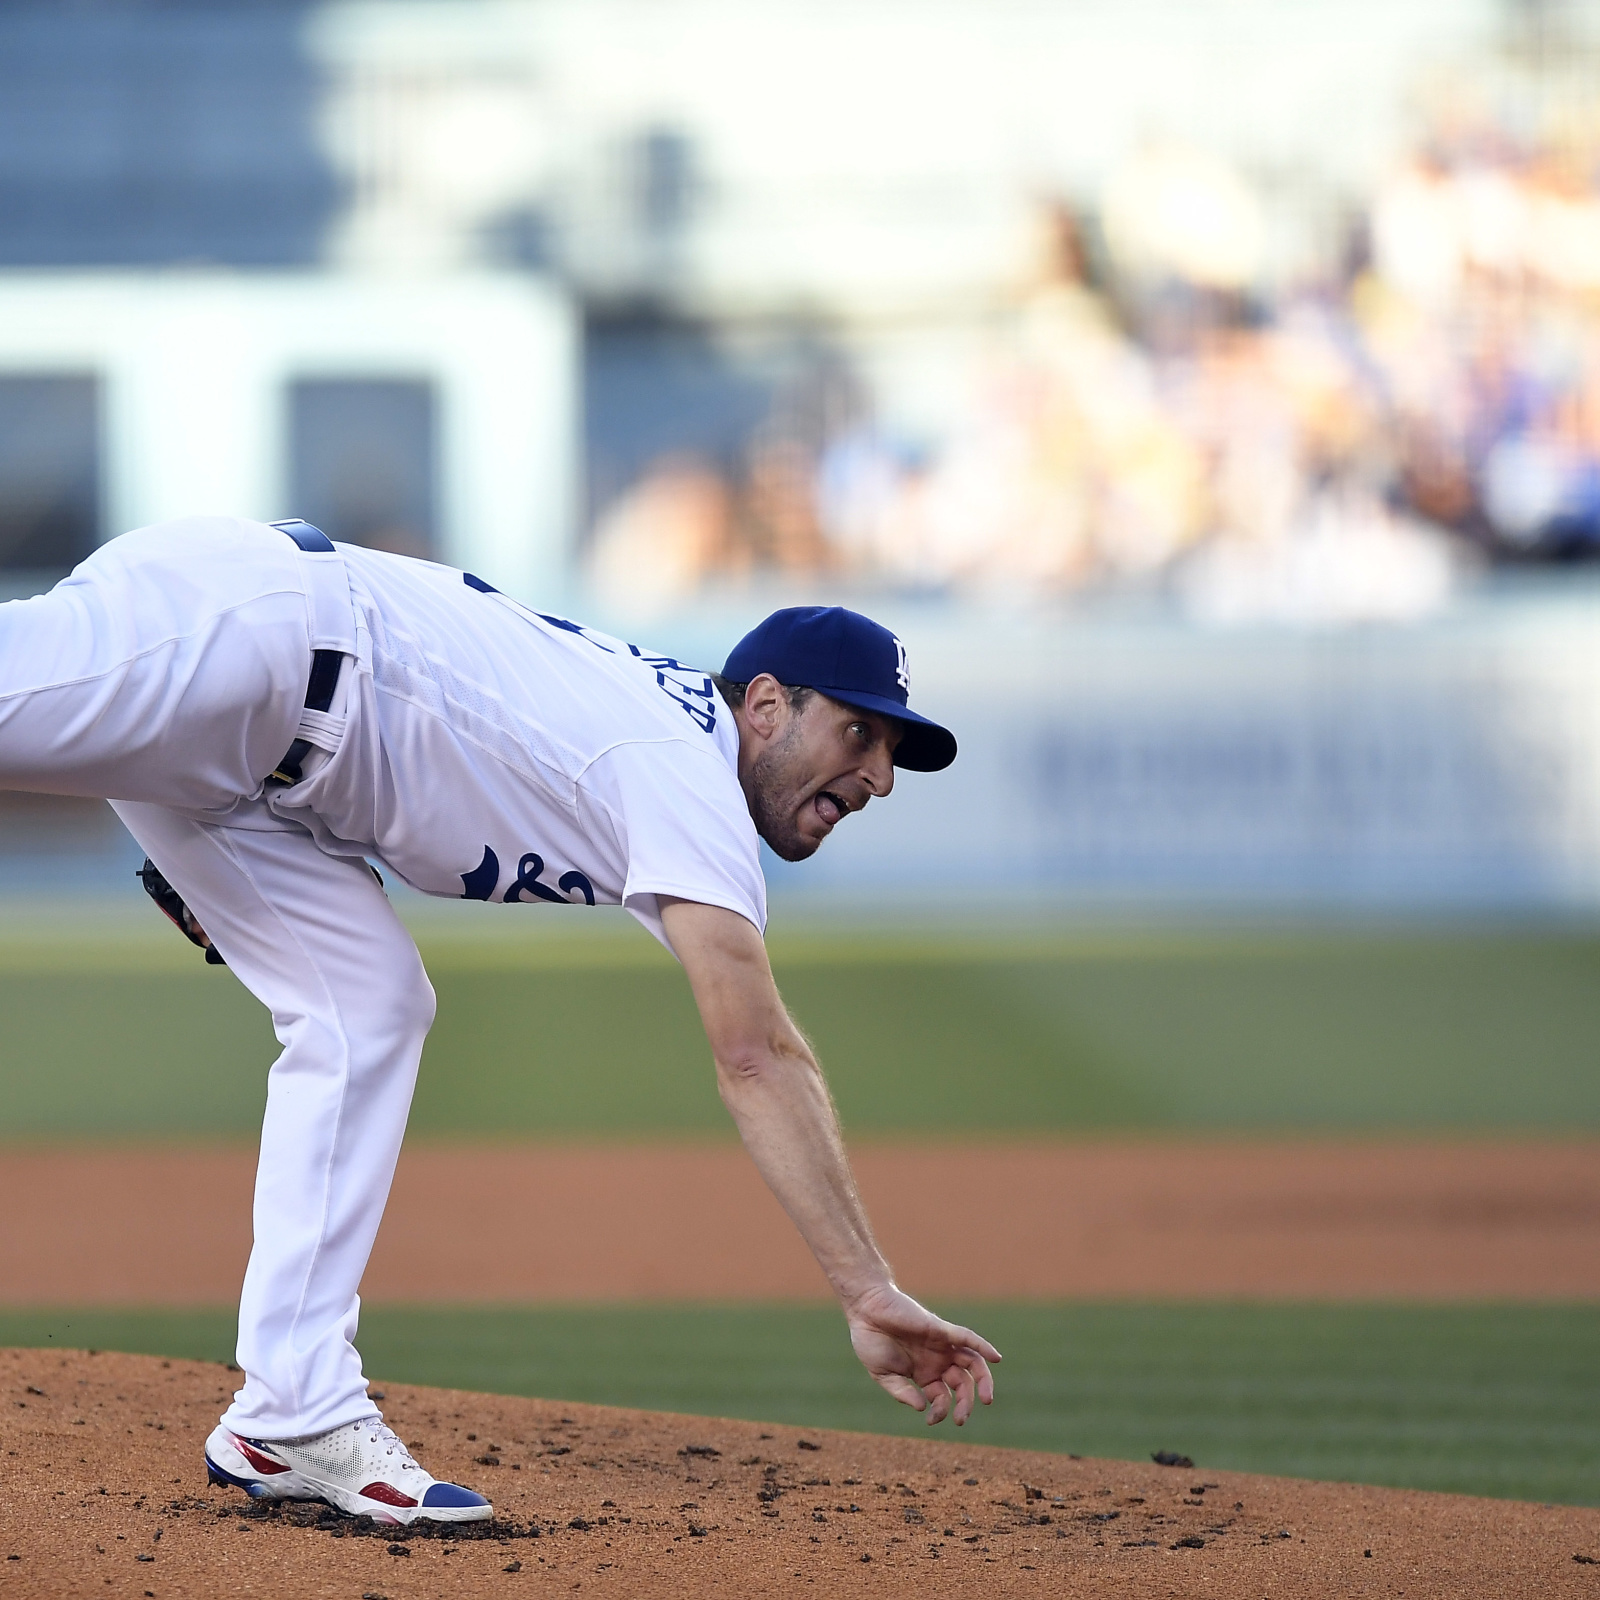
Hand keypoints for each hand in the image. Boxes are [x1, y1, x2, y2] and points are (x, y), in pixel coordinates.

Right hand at [845, 1283, 1000, 1425]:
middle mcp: (936, 1361)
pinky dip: (983, 1346)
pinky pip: (967, 1337)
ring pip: (971, 1363)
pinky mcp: (940, 1329)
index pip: (941, 1397)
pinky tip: (995, 1358)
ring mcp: (940, 1345)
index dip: (939, 1412)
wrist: (866, 1309)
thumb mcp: (882, 1375)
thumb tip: (921, 1407)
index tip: (931, 1419)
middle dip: (965, 1403)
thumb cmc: (870, 1340)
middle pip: (962, 1384)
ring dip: (982, 1381)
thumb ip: (901, 1392)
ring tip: (986, 1400)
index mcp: (922, 1374)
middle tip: (961, 1420)